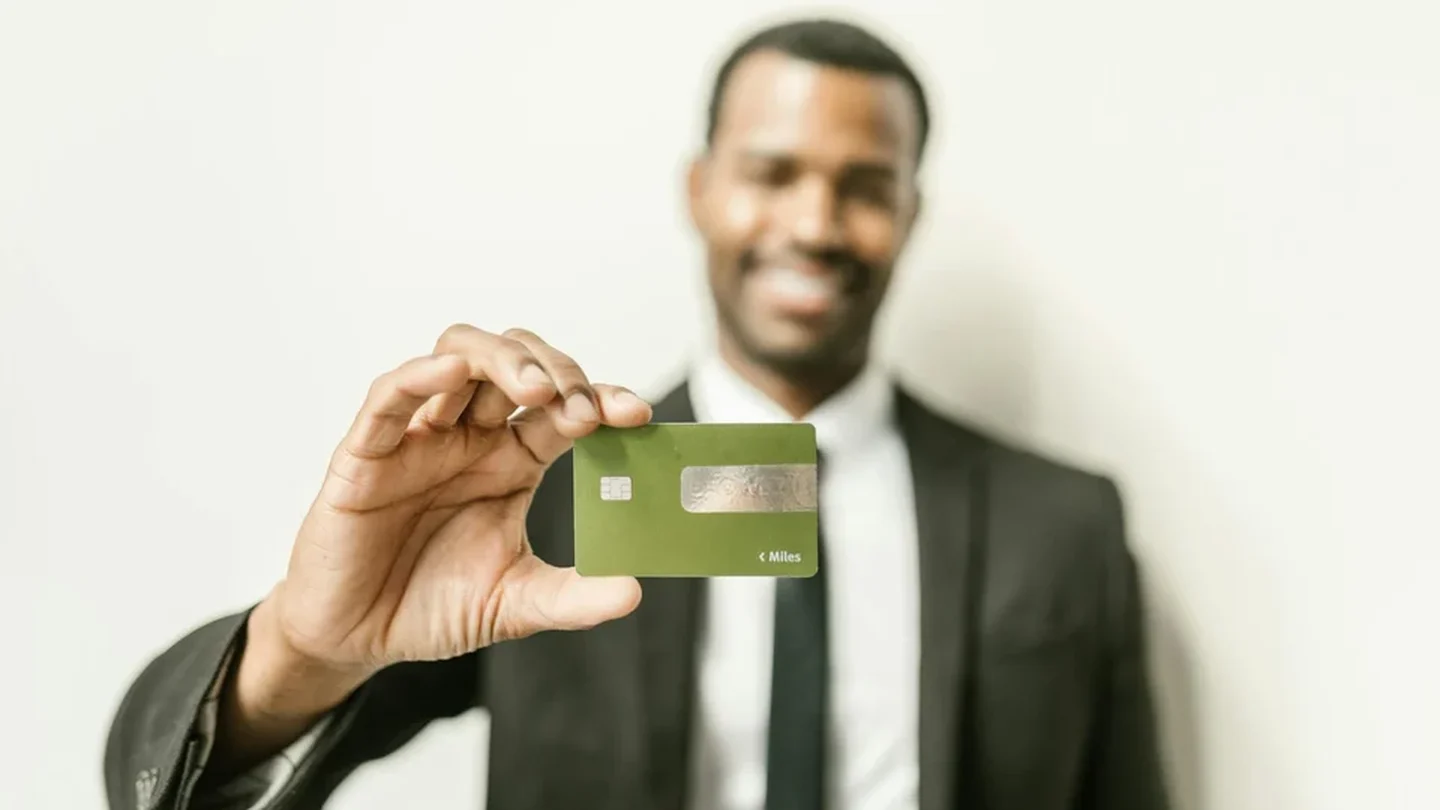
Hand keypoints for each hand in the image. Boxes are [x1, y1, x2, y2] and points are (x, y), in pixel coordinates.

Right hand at [260, 323, 650, 677]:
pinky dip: (421, 377)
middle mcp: (470, 437)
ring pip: (461, 357)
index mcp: (512, 461)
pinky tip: (452, 374)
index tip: (636, 415)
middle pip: (519, 366)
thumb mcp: (515, 605)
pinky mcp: (367, 453)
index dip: (601, 400)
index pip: (564, 409)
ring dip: (502, 360)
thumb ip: (572, 598)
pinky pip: (389, 398)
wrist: (357, 639)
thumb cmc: (432, 607)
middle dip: (558, 373)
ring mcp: (420, 438)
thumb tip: (633, 593)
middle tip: (583, 409)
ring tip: (535, 388)